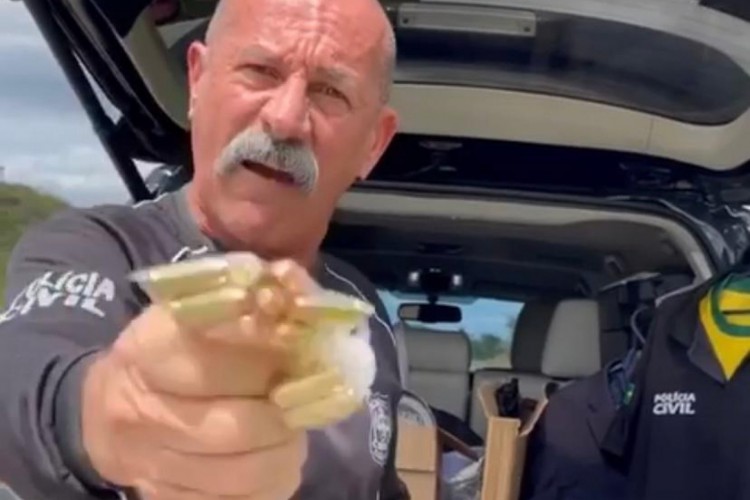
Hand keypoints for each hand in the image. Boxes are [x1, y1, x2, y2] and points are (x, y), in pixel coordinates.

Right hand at [80, 260, 316, 499]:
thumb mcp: (200, 307)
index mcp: (145, 351)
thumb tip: (294, 284)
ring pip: (243, 472)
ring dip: (285, 448)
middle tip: (303, 394)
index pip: (213, 358)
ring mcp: (153, 465)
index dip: (265, 354)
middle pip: (235, 426)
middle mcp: (140, 412)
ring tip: (292, 424)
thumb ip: (252, 290)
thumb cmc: (173, 350)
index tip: (293, 344)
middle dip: (284, 411)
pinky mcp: (170, 499)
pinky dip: (272, 479)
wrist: (112, 413)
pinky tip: (275, 454)